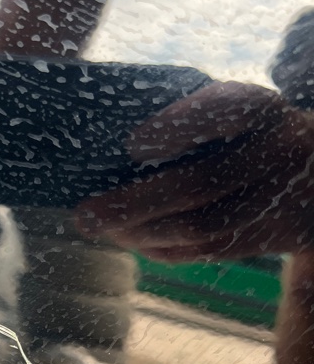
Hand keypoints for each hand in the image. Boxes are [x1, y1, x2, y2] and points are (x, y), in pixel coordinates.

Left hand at [76, 81, 313, 261]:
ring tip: (100, 229)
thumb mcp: (232, 114)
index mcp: (259, 110)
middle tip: (86, 213)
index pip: (222, 110)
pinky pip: (209, 253)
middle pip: (199, 184)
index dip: (175, 128)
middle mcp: (275, 151)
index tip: (131, 144)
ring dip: (142, 234)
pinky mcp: (273, 237)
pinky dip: (162, 249)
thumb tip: (112, 153)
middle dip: (134, 204)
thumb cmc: (247, 136)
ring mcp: (276, 198)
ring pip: (202, 230)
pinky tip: (132, 240)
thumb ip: (188, 123)